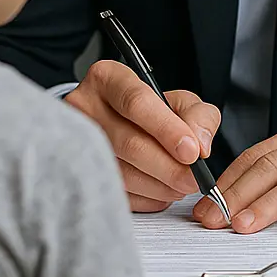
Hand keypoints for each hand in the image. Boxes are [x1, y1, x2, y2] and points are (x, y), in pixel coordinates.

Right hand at [66, 59, 220, 212]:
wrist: (111, 123)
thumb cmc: (148, 112)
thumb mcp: (177, 101)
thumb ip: (198, 116)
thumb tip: (200, 146)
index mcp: (108, 78)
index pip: (136, 102)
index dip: (167, 130)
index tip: (192, 152)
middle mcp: (85, 106)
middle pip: (130, 143)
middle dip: (169, 167)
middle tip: (193, 179)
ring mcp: (76, 142)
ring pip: (124, 173)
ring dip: (160, 186)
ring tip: (179, 185)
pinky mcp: (79, 172)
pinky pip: (118, 194)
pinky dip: (146, 198)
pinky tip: (159, 191)